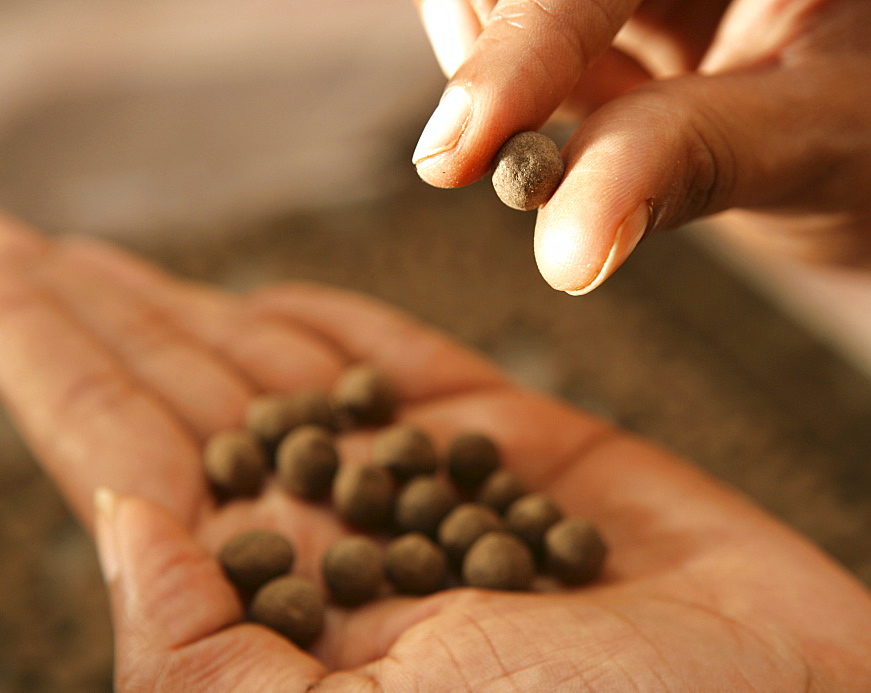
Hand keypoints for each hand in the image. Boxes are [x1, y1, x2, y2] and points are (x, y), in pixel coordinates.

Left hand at [0, 216, 870, 689]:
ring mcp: (433, 502)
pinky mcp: (526, 454)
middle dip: (107, 325)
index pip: (133, 476)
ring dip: (194, 312)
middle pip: (192, 415)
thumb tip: (122, 525)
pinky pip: (407, 370)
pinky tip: (266, 297)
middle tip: (30, 245)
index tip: (7, 274)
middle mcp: (346, 563)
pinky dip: (335, 328)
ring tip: (108, 259)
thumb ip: (210, 658)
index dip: (57, 370)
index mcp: (284, 636)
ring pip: (282, 382)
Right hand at [412, 0, 870, 298]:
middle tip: (486, 158)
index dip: (522, 43)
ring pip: (501, 1)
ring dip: (491, 81)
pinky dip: (506, 94)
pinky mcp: (615, 12)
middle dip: (495, 59)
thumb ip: (683, 168)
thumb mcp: (815, 144)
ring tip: (543, 147)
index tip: (461, 148)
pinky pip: (517, 36)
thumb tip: (564, 243)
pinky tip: (550, 130)